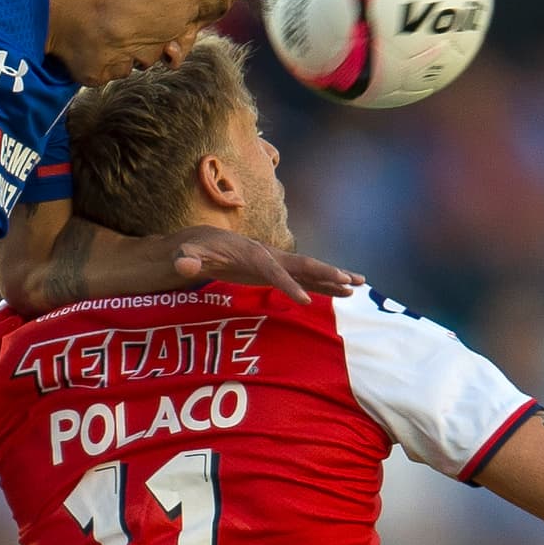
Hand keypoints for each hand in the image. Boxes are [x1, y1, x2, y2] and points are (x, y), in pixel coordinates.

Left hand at [171, 228, 362, 304]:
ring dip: (334, 278)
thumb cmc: (193, 250)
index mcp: (253, 254)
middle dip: (328, 273)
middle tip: (352, 282)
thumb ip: (186, 259)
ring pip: (310, 271)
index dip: (290, 286)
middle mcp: (269, 256)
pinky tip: (342, 292)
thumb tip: (183, 263)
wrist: (202, 242)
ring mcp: (275, 263)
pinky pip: (305, 278)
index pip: (275, 272)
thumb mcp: (186, 254)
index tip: (305, 302)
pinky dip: (324, 284)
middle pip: (304, 265)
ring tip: (360, 286)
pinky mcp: (275, 271)